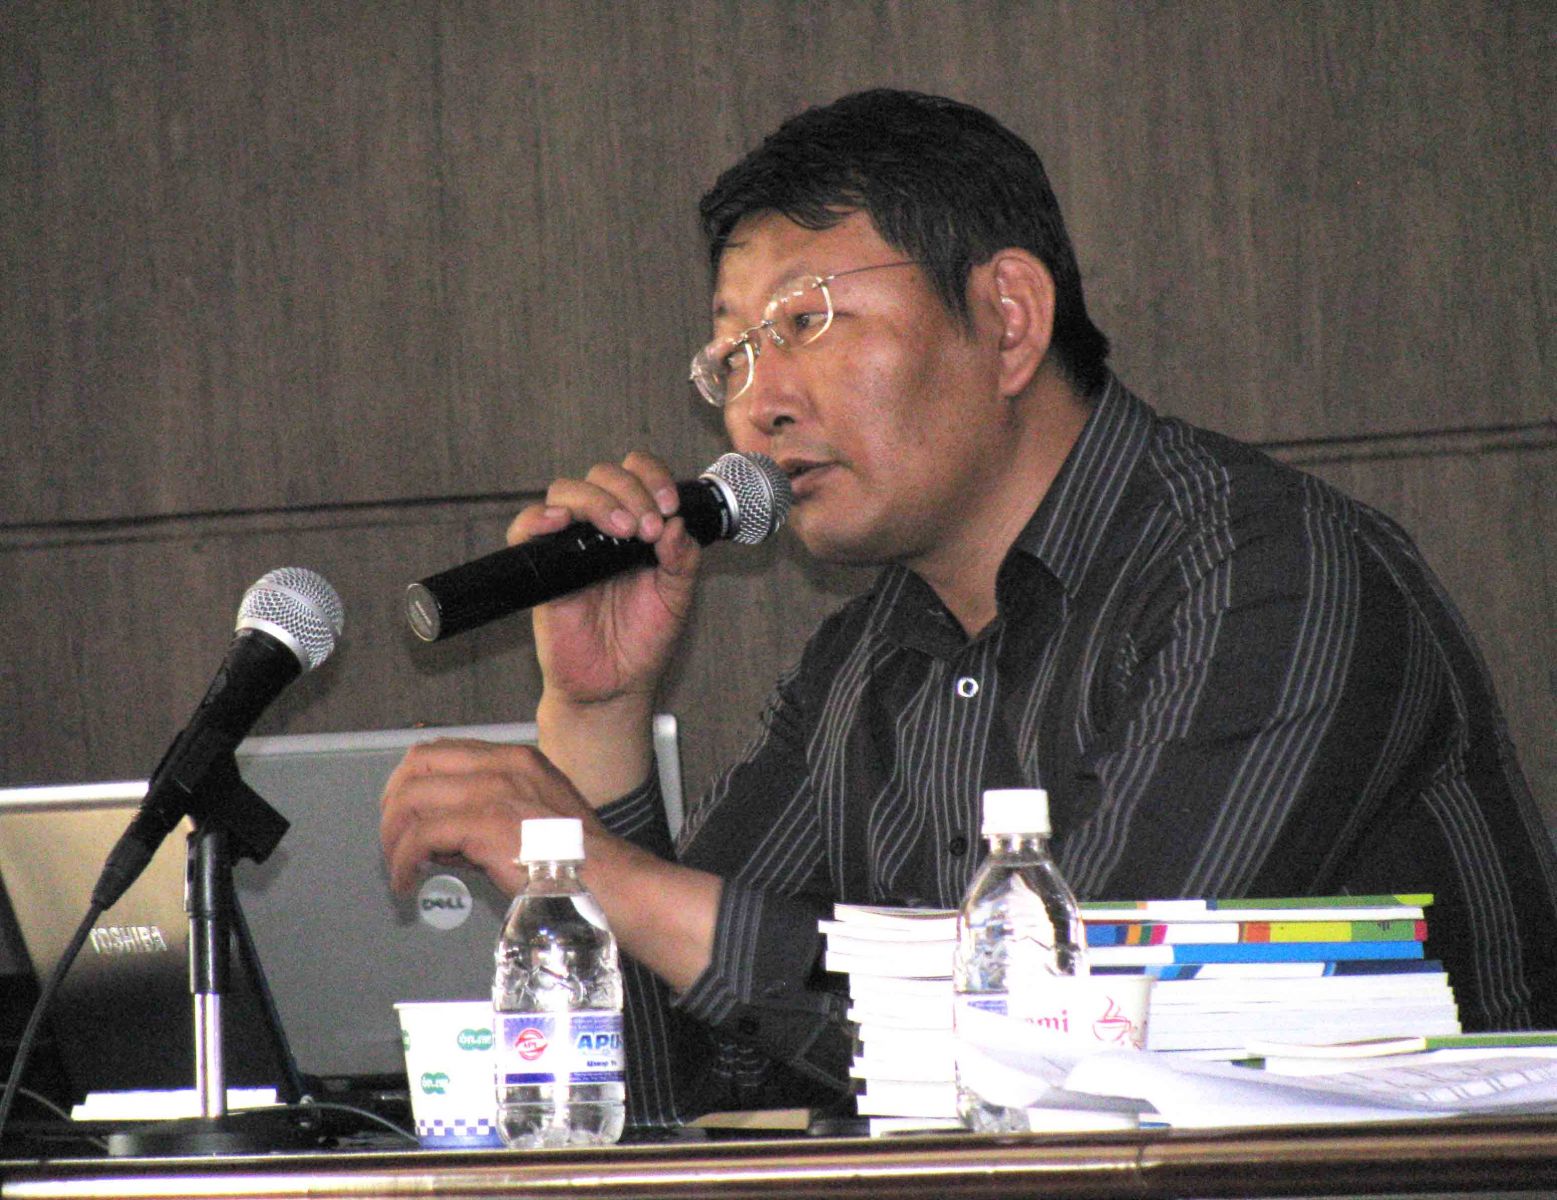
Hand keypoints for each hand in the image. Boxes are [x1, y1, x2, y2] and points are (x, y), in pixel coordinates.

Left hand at [380, 736, 721, 988]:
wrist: (612, 883)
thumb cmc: (582, 862)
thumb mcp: (538, 818)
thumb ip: (491, 814)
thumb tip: (444, 836)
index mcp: (518, 760)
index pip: (443, 751)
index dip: (412, 781)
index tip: (404, 812)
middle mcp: (504, 766)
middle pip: (418, 764)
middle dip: (393, 803)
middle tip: (391, 838)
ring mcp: (494, 791)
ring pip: (412, 798)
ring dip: (393, 836)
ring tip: (398, 865)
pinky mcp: (485, 824)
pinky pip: (420, 836)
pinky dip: (403, 861)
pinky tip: (407, 881)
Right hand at [510, 451, 701, 710]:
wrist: (614, 686)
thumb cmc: (642, 642)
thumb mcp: (677, 597)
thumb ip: (683, 558)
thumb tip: (677, 523)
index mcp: (635, 528)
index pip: (636, 474)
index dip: (652, 478)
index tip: (669, 506)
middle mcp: (601, 529)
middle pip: (602, 475)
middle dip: (631, 491)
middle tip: (648, 527)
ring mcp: (570, 545)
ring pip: (567, 492)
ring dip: (598, 500)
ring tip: (624, 530)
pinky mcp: (543, 568)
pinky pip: (525, 529)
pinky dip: (538, 518)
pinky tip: (561, 523)